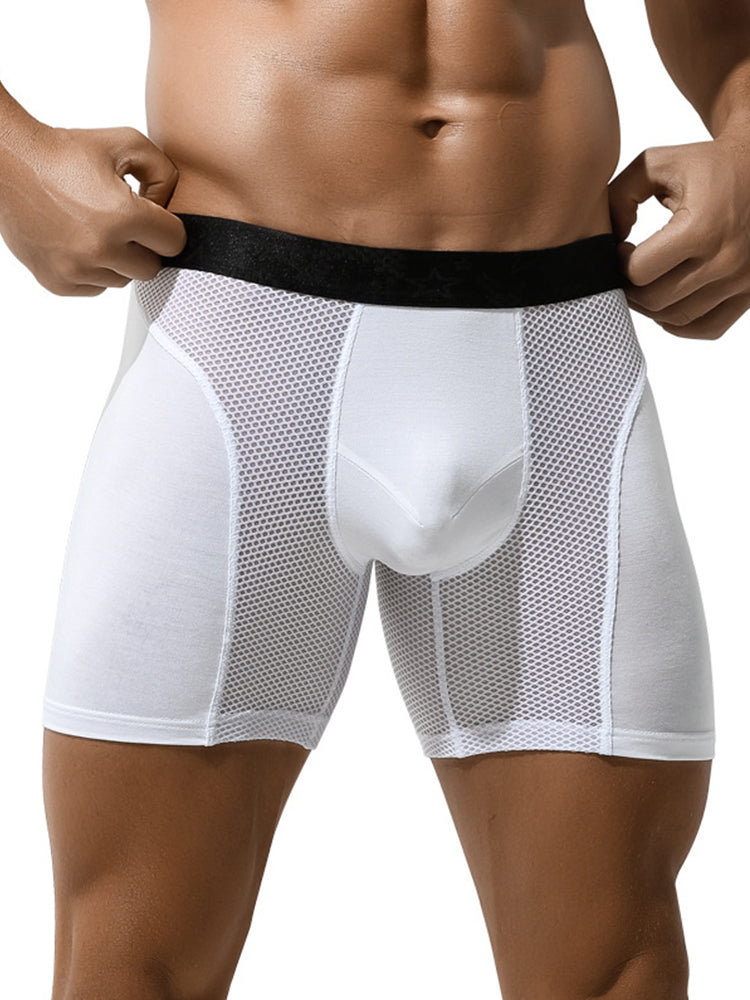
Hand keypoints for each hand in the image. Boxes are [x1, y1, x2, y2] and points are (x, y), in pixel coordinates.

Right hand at [0, 123, 186, 295]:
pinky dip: (93, 270)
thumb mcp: (127, 142)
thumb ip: (165, 173)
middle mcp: (100, 248)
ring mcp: (76, 269)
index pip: (174, 242)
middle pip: (151, 268)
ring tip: (97, 228)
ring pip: (122, 280)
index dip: (167, 226)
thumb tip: (169, 209)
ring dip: (118, 259)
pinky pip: (95, 287)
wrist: (10, 162)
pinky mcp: (57, 281)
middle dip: (144, 246)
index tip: (152, 216)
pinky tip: (79, 241)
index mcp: (123, 216)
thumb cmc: (66, 152)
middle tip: (125, 223)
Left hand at [607, 128, 749, 339]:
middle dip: (630, 287)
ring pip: (676, 319)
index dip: (620, 262)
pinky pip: (707, 328)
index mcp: (703, 226)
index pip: (639, 271)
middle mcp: (727, 258)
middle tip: (629, 268)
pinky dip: (681, 323)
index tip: (623, 248)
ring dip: (651, 307)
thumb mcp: (656, 164)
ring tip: (648, 280)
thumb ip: (618, 197)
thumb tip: (607, 243)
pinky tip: (671, 298)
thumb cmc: (705, 166)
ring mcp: (743, 280)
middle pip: (654, 301)